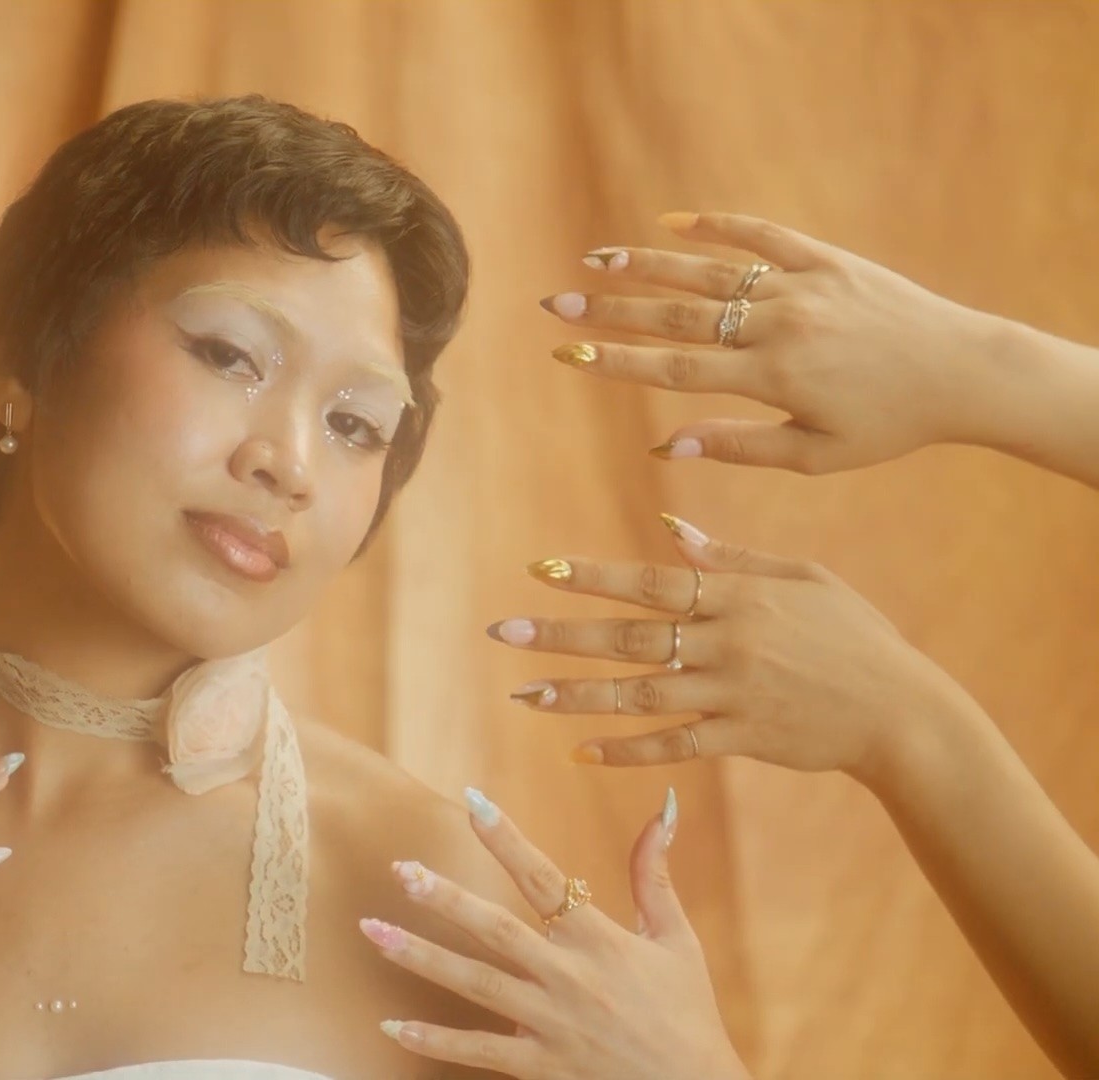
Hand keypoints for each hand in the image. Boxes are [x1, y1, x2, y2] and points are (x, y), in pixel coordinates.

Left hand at [366, 788, 747, 1079]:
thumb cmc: (688, 1013)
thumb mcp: (677, 940)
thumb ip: (653, 875)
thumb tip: (661, 809)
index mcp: (599, 940)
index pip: (544, 878)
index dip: (507, 838)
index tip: (471, 801)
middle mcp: (569, 977)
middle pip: (496, 930)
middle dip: (444, 898)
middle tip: (400, 870)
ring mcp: (551, 1024)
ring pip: (475, 984)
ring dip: (421, 957)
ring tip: (373, 932)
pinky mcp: (542, 1067)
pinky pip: (478, 1050)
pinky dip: (433, 1040)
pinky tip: (391, 1025)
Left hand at [488, 513, 974, 783]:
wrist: (904, 713)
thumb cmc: (856, 636)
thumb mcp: (803, 580)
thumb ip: (731, 559)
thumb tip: (669, 527)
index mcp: (739, 597)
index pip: (651, 581)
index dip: (593, 576)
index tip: (540, 570)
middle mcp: (728, 643)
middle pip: (631, 637)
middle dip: (562, 634)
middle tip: (505, 632)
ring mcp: (733, 694)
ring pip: (640, 695)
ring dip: (576, 695)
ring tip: (523, 694)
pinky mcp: (742, 739)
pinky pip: (672, 745)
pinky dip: (626, 750)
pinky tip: (581, 752)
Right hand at [542, 211, 1005, 474]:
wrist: (965, 371)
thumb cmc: (890, 425)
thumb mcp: (816, 455)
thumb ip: (739, 447)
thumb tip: (665, 448)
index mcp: (773, 378)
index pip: (674, 368)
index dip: (614, 361)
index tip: (567, 351)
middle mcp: (780, 325)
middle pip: (677, 315)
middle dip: (611, 309)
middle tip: (556, 301)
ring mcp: (802, 286)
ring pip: (710, 272)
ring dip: (647, 263)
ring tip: (596, 259)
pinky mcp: (828, 260)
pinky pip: (764, 236)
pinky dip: (718, 227)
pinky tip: (674, 221)